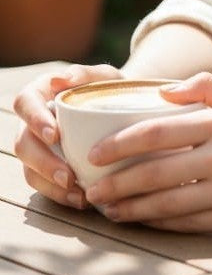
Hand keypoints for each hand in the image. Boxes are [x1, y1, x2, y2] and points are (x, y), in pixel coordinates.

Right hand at [13, 63, 123, 208]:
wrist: (126, 109)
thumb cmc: (110, 89)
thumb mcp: (104, 76)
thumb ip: (85, 74)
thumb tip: (60, 79)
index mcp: (40, 93)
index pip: (25, 103)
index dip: (35, 120)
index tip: (54, 135)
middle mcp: (32, 122)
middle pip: (23, 144)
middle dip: (43, 163)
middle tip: (68, 176)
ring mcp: (38, 147)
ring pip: (30, 170)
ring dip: (51, 186)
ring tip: (79, 195)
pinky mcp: (48, 167)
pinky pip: (46, 186)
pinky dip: (62, 195)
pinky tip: (82, 200)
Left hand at [83, 72, 211, 232]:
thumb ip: (207, 87)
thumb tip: (164, 91)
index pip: (157, 131)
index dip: (120, 144)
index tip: (96, 153)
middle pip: (154, 172)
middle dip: (115, 184)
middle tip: (91, 190)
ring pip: (167, 204)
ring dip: (131, 208)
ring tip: (110, 209)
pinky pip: (190, 224)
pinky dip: (161, 224)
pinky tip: (146, 220)